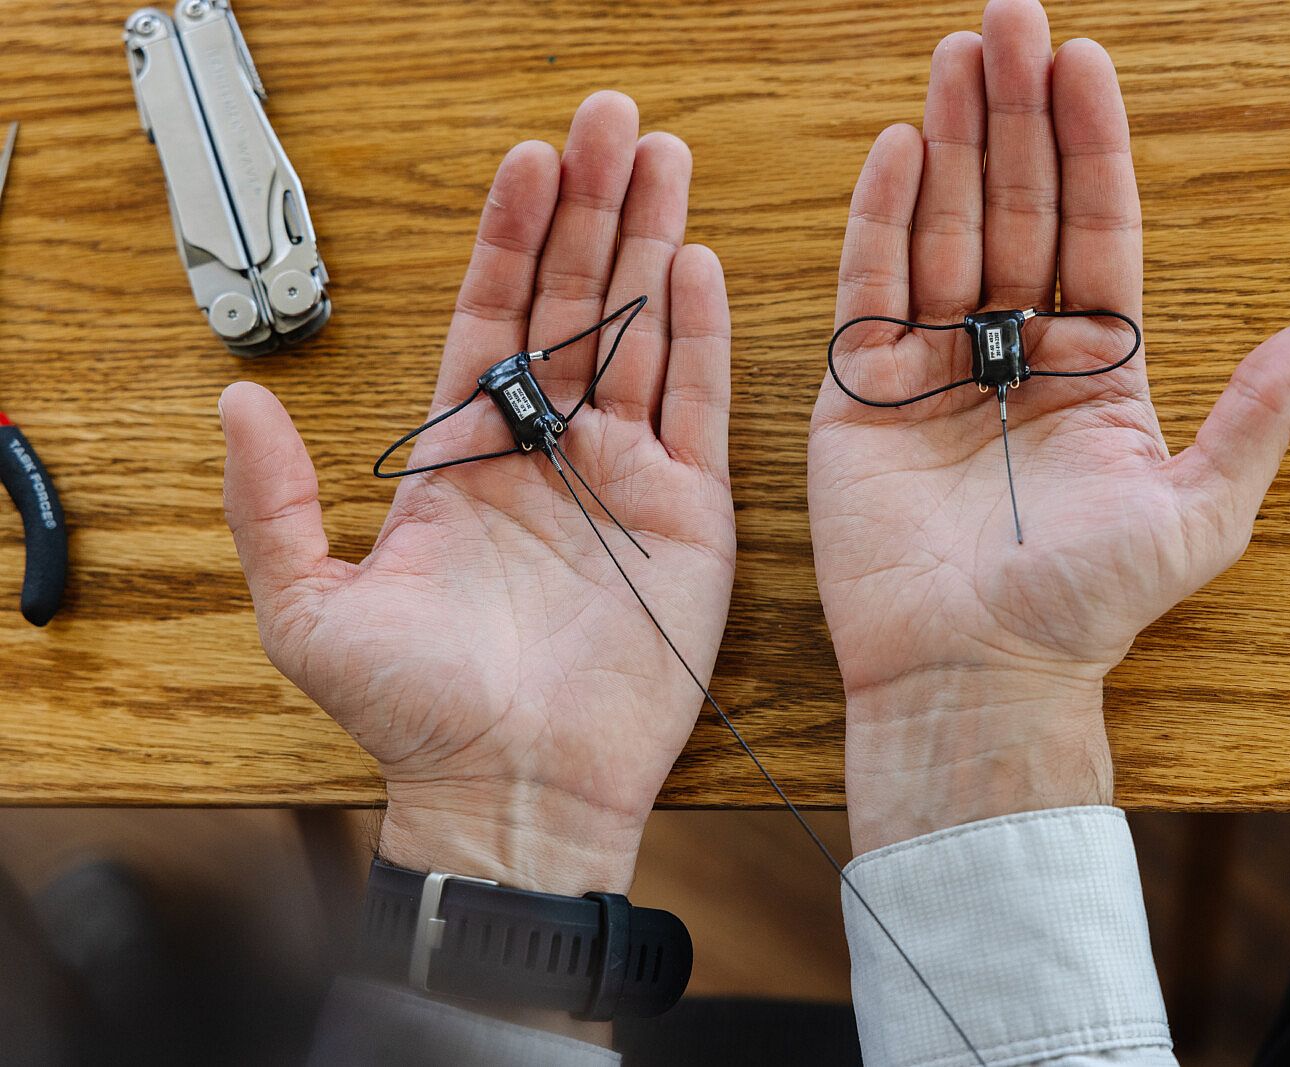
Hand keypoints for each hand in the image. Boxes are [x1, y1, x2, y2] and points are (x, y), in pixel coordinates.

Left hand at [222, 92, 733, 896]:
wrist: (513, 790)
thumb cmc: (415, 712)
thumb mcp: (309, 607)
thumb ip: (275, 500)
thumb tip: (236, 399)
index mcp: (465, 458)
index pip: (491, 318)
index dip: (507, 237)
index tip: (526, 161)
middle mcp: (547, 452)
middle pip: (573, 304)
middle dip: (592, 209)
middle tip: (610, 121)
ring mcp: (623, 477)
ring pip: (640, 335)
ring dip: (651, 244)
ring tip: (664, 159)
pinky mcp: (687, 515)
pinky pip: (699, 408)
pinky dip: (699, 337)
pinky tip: (696, 266)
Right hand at [809, 0, 1289, 853]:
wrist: (975, 674)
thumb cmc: (1084, 606)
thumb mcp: (1198, 510)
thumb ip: (1260, 410)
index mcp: (1095, 371)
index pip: (1094, 232)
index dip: (1088, 148)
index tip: (1083, 63)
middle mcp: (1013, 355)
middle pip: (1013, 211)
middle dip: (1010, 116)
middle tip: (1006, 20)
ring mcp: (932, 369)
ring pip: (941, 232)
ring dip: (945, 142)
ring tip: (954, 59)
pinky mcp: (859, 395)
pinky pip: (868, 290)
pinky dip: (878, 220)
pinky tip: (894, 150)